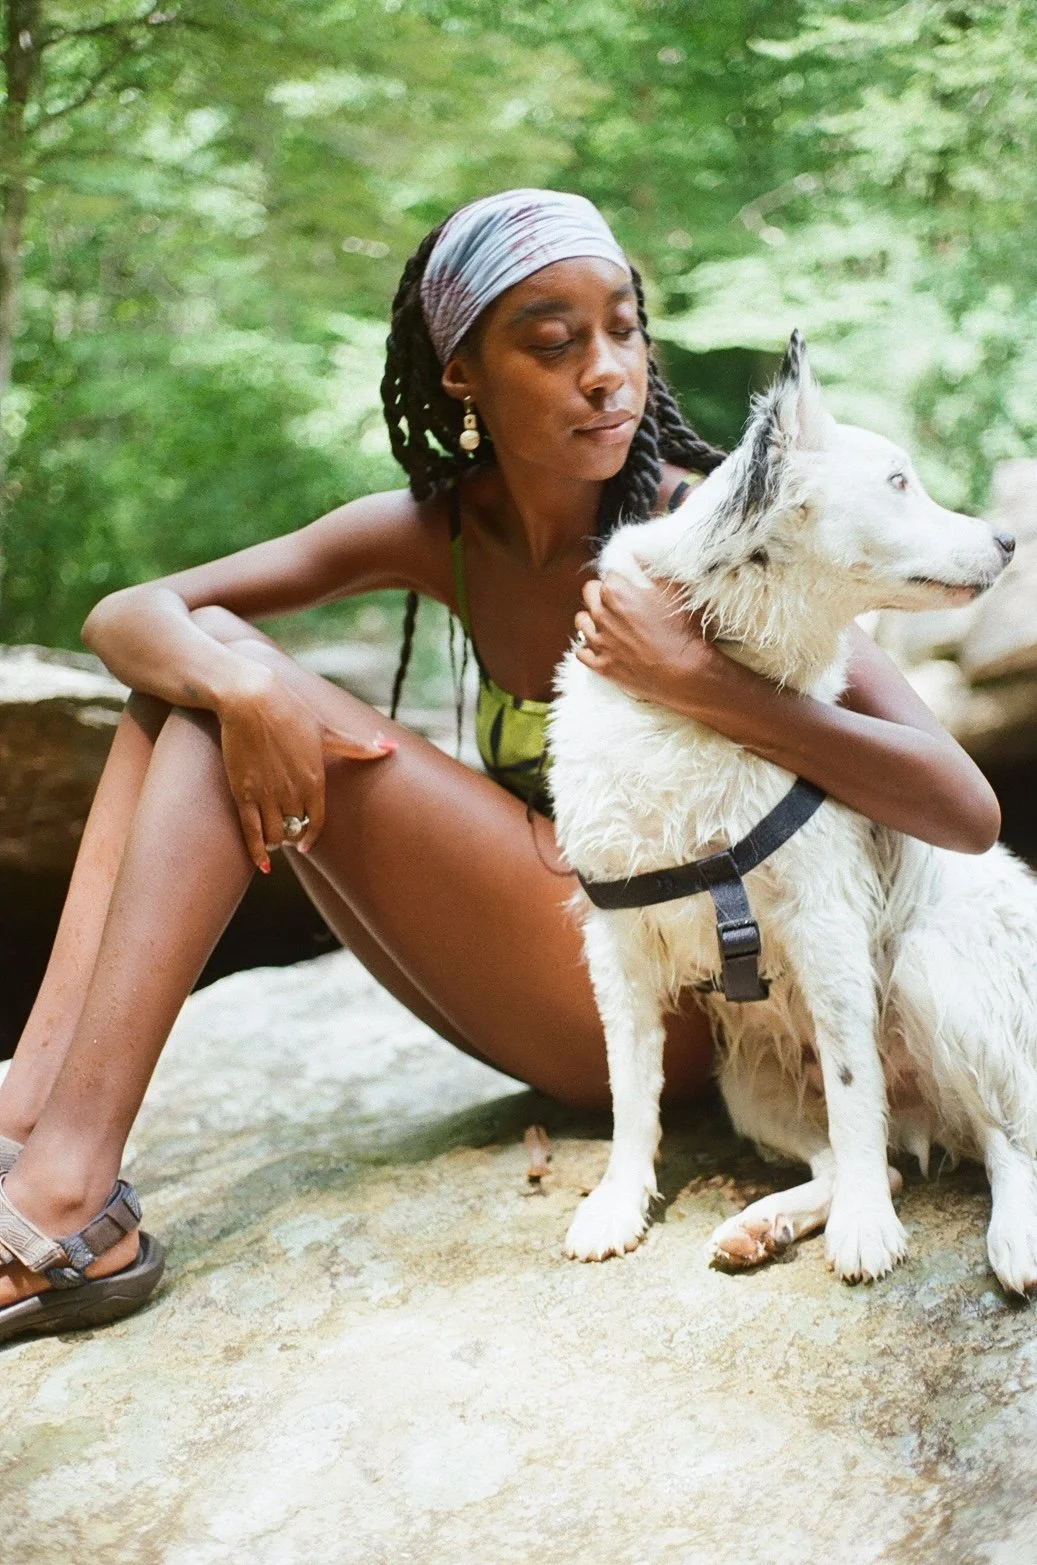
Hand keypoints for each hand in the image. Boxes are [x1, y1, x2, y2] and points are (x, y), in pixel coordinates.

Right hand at [217, 670, 395, 870]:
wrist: (250, 699)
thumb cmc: (290, 711)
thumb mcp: (327, 731)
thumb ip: (359, 747)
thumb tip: (392, 747)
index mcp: (314, 780)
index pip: (317, 822)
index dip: (311, 836)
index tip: (306, 844)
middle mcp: (292, 792)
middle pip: (294, 830)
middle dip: (290, 835)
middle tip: (285, 833)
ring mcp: (266, 794)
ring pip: (274, 835)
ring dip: (275, 842)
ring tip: (273, 838)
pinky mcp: (242, 793)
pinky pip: (251, 832)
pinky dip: (256, 851)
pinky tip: (263, 864)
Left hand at [572, 572, 721, 708]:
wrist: (683, 671)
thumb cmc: (681, 628)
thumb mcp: (673, 590)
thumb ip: (649, 570)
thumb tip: (635, 553)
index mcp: (615, 591)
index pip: (607, 575)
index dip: (620, 579)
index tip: (630, 586)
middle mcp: (600, 613)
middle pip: (589, 593)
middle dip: (601, 594)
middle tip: (618, 602)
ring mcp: (598, 641)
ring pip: (581, 621)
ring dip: (592, 619)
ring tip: (608, 623)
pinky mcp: (600, 665)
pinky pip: (581, 651)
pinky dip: (590, 648)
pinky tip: (604, 646)